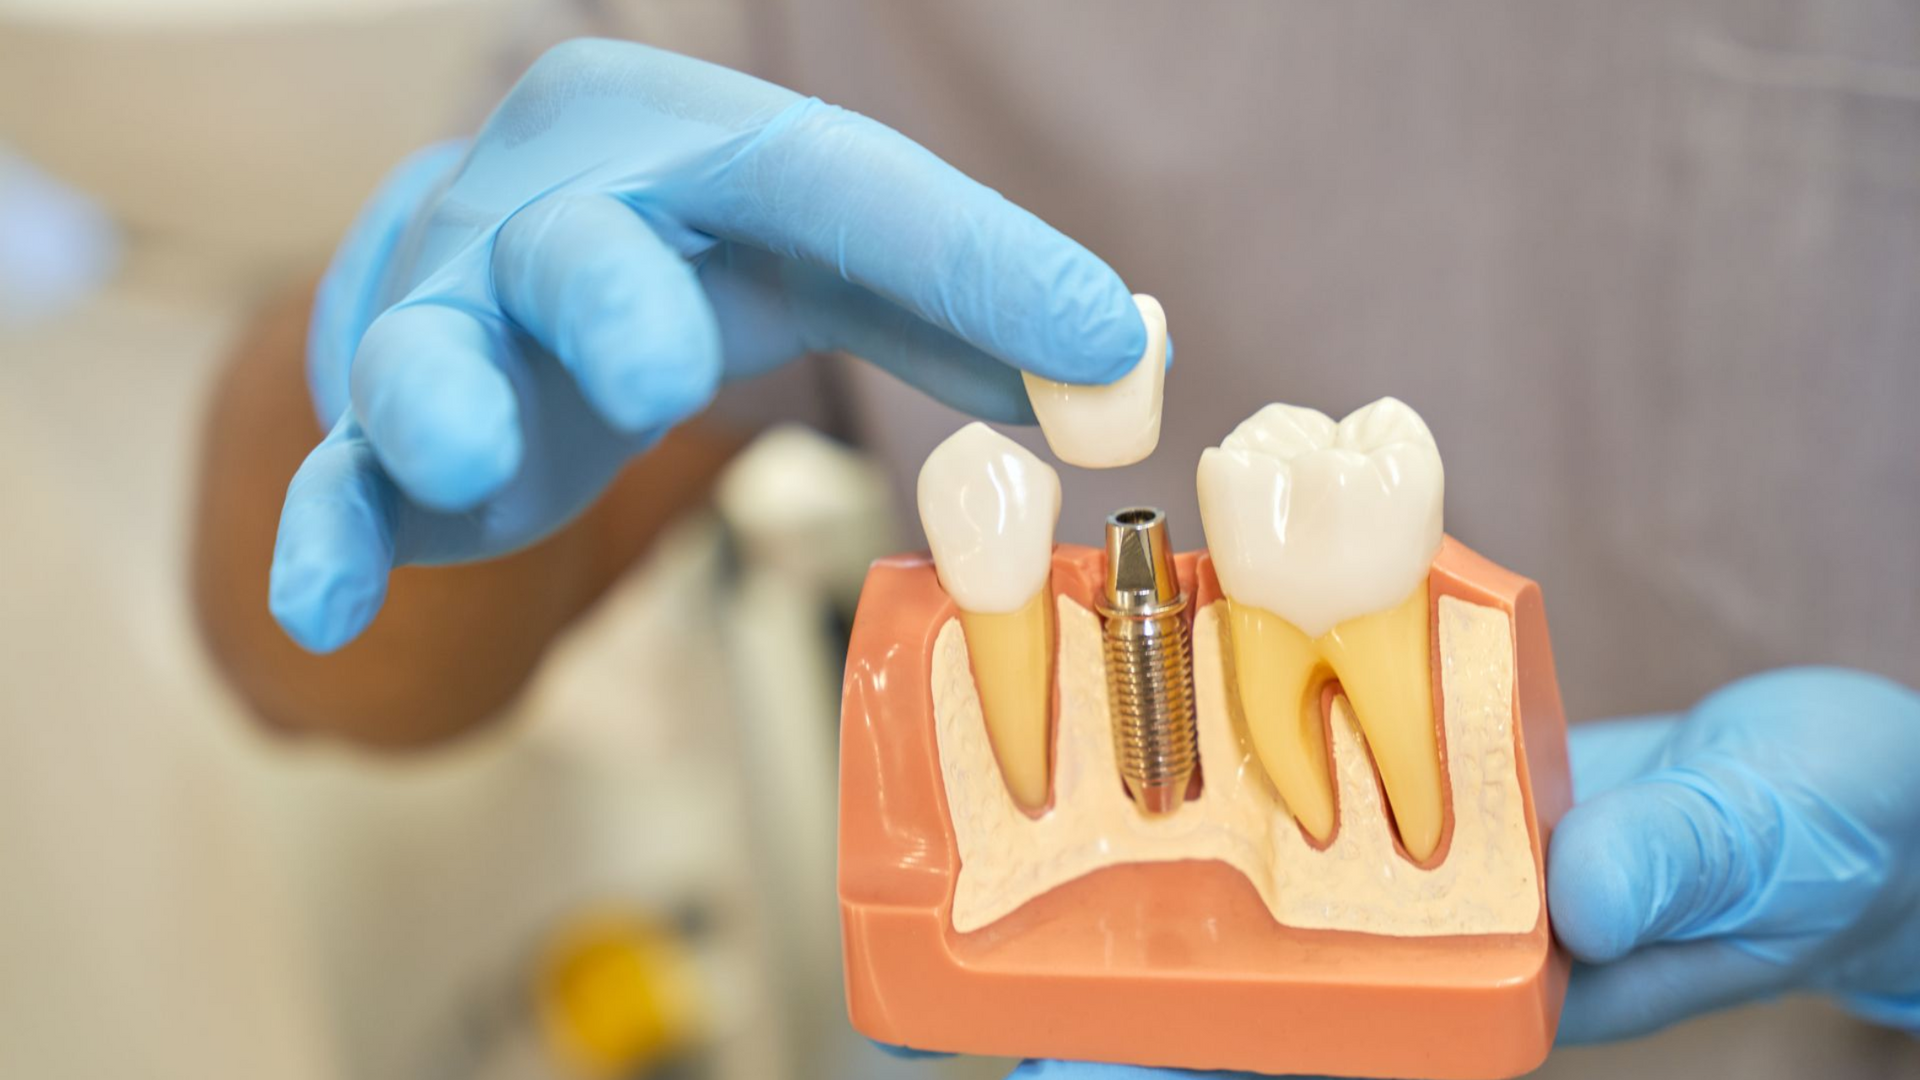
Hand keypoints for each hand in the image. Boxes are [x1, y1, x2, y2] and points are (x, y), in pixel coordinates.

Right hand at [270, 39, 1146, 651]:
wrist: (500, 280)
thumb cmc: (692, 260)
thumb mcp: (833, 262)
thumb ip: (970, 310)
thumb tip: (1134, 362)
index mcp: (693, 153)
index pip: (834, 186)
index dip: (969, 260)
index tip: (1105, 347)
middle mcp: (554, 210)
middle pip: (578, 243)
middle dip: (612, 300)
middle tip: (666, 372)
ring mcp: (452, 319)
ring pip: (425, 344)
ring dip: (441, 395)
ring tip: (467, 456)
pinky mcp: (384, 433)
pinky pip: (342, 477)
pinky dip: (329, 532)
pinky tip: (326, 603)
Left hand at [995, 666, 1919, 1076]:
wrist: (1839, 786)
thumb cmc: (1828, 836)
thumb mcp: (1765, 841)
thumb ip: (1680, 858)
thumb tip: (1584, 883)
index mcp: (1500, 993)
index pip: (1326, 1043)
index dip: (1200, 1056)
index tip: (1072, 1064)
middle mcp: (1439, 941)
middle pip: (1265, 976)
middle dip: (1137, 979)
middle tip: (999, 965)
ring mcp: (1429, 869)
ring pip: (1276, 881)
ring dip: (1168, 864)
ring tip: (1032, 838)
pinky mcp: (1432, 791)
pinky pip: (1324, 782)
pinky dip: (1250, 756)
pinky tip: (1168, 717)